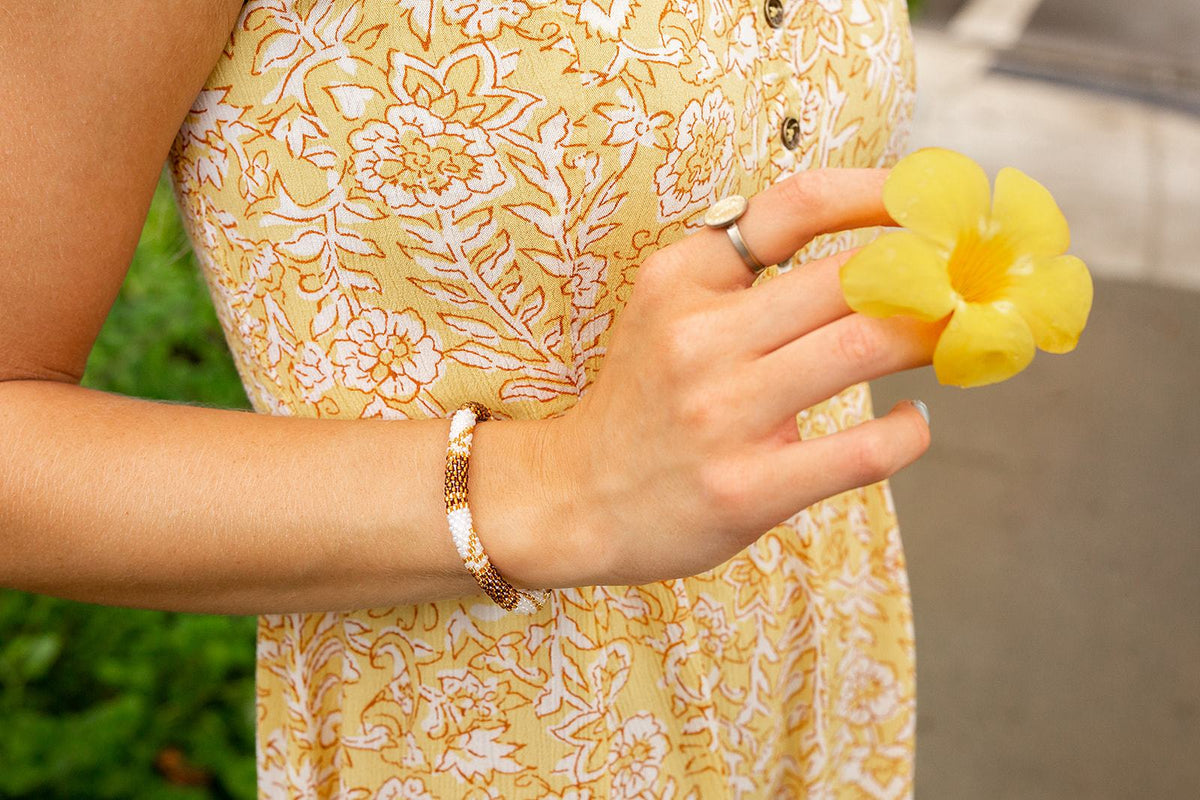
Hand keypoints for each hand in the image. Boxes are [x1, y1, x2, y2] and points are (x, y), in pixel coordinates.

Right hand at [539, 168, 938, 588]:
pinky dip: (909, 432)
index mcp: (680, 280)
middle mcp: (697, 338)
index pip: (796, 207)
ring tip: (952, 339)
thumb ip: (741, 272)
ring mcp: (722, 414)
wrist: (575, 498)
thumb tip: (866, 244)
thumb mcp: (666, 310)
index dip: (879, 194)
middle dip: (928, 275)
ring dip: (930, 338)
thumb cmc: (643, 399)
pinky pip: (863, 451)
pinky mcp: (746, 489)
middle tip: (964, 283)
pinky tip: (912, 422)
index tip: (929, 202)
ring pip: (866, 347)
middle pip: (850, 278)